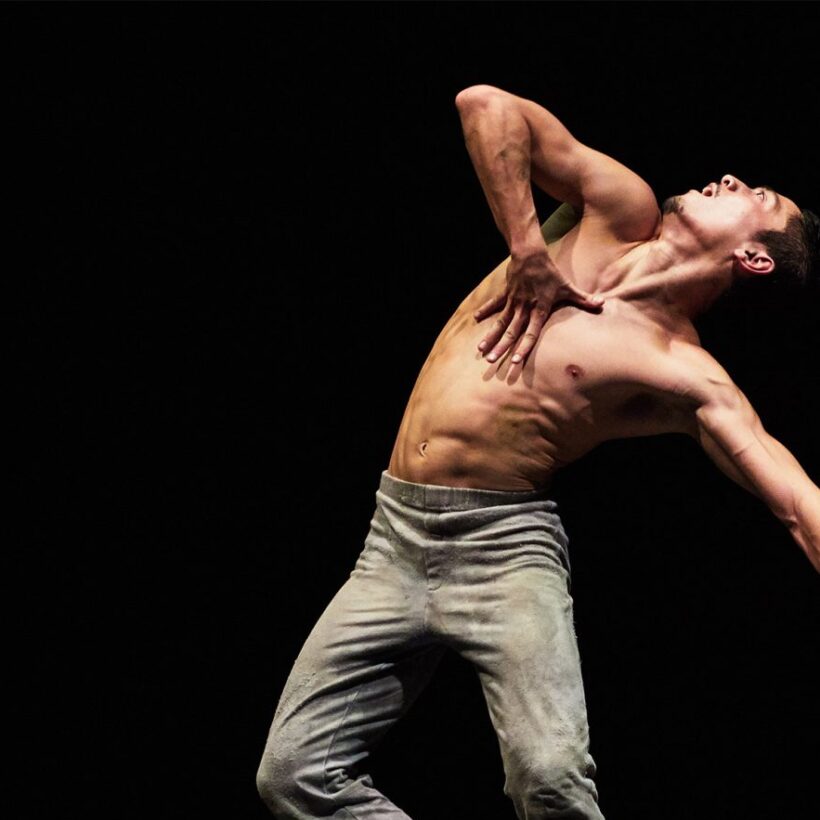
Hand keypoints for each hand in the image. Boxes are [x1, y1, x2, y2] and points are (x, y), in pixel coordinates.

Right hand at [474, 245, 603, 365]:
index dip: (524, 347)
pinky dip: (485, 310)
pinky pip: (494, 304)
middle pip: (511, 331)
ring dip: (490, 336)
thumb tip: (602, 305)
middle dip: (501, 347)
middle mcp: (524, 308)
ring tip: (480, 349)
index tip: (516, 360)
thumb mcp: (568, 287)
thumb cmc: (551, 272)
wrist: (531, 254)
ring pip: (500, 322)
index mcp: (539, 310)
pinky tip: (475, 319)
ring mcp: (513, 301)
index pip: (531, 333)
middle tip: (491, 360)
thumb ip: (584, 299)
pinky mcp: (506, 293)